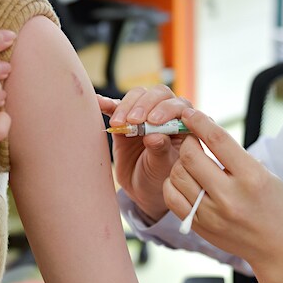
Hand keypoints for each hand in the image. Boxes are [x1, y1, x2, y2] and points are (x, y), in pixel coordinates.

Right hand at [97, 85, 191, 221]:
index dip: (166, 109)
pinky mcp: (125, 117)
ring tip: (117, 124)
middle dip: (145, 105)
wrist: (142, 187)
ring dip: (126, 106)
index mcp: (184, 124)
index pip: (179, 105)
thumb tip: (154, 136)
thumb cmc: (159, 177)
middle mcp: (166, 113)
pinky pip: (116, 106)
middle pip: (158, 94)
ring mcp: (145, 113)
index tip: (153, 121)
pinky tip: (99, 102)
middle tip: (133, 121)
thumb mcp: (162, 168)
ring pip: (138, 96)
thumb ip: (161, 150)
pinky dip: (107, 103)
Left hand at [163, 109, 282, 282]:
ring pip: (177, 175)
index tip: (190, 113)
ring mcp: (211, 214)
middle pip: (191, 156)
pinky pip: (171, 197)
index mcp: (252, 178)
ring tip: (191, 162)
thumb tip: (204, 130)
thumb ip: (236, 156)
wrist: (280, 250)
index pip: (218, 140)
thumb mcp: (266, 175)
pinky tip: (183, 180)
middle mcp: (229, 196)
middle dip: (188, 141)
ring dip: (180, 162)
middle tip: (192, 140)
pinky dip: (173, 183)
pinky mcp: (199, 226)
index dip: (200, 122)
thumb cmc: (278, 208)